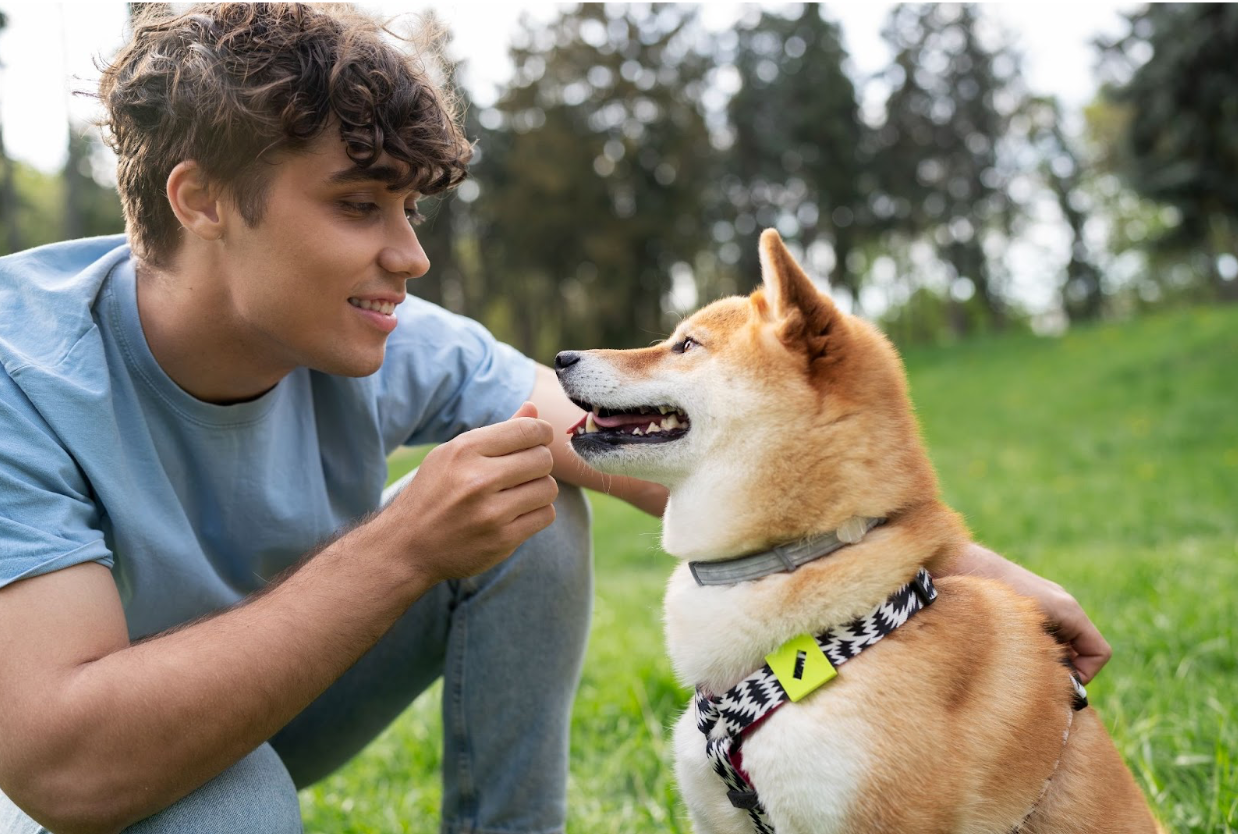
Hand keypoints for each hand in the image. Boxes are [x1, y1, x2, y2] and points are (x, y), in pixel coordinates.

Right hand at [378, 402, 558, 586]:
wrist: (405, 546)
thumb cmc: (433, 494)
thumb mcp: (452, 455)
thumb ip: (496, 434)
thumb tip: (534, 410)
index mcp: (464, 450)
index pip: (528, 430)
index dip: (542, 433)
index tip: (538, 441)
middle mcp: (477, 480)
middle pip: (543, 459)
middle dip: (540, 463)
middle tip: (525, 472)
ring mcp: (490, 513)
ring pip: (548, 488)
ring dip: (540, 490)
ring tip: (520, 494)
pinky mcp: (501, 541)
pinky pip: (545, 516)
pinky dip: (537, 513)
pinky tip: (518, 514)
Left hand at [946, 543, 1111, 683]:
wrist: (953, 561)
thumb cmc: (987, 595)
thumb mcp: (1023, 633)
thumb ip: (1046, 657)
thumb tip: (1059, 686)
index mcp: (1068, 610)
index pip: (1099, 652)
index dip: (1086, 674)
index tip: (1059, 683)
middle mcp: (1059, 603)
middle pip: (1079, 649)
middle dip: (1061, 669)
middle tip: (1032, 677)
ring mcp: (1041, 601)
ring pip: (1057, 642)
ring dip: (1042, 658)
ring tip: (1014, 662)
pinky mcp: (1021, 602)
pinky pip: (1037, 632)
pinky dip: (1028, 646)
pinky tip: (1001, 649)